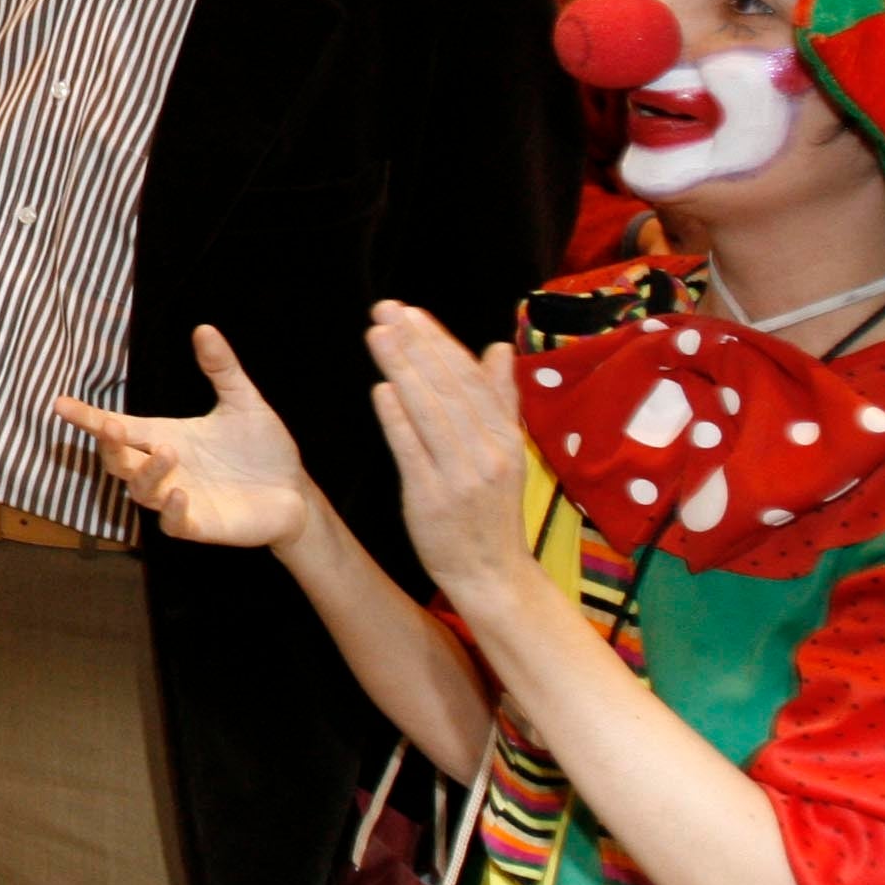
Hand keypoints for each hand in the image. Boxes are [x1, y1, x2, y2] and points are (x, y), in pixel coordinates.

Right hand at [53, 325, 312, 546]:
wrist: (296, 492)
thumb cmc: (263, 448)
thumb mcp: (243, 402)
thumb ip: (221, 369)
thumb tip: (204, 328)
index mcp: (166, 436)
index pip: (118, 427)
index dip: (88, 418)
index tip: (60, 403)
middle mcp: (165, 469)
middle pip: (118, 461)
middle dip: (109, 446)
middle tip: (110, 427)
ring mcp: (178, 499)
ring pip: (141, 491)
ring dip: (148, 473)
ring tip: (168, 452)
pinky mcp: (199, 524)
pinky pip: (173, 523)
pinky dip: (171, 510)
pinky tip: (181, 494)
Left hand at [363, 302, 534, 608]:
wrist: (491, 574)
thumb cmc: (491, 509)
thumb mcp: (507, 453)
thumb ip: (499, 400)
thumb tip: (496, 348)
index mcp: (506, 438)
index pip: (471, 378)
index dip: (440, 341)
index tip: (412, 311)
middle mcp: (487, 452)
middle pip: (449, 388)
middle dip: (416, 344)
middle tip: (386, 310)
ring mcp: (460, 476)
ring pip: (430, 412)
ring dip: (402, 370)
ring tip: (377, 335)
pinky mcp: (432, 499)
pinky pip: (412, 452)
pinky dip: (397, 419)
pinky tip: (380, 390)